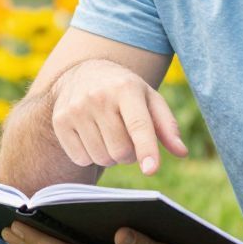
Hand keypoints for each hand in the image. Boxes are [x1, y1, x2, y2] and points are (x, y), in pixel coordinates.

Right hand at [50, 59, 188, 174]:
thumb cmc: (125, 91)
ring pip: (101, 157)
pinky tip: (92, 136)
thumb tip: (182, 152)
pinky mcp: (60, 121)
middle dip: (130, 154)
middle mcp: (98, 96)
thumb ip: (167, 126)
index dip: (146, 149)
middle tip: (127, 138)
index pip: (138, 124)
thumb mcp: (149, 99)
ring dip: (111, 156)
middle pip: (120, 150)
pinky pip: (81, 159)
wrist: (83, 74)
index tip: (151, 169)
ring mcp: (75, 109)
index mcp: (126, 88)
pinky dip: (90, 155)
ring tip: (110, 135)